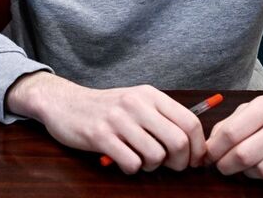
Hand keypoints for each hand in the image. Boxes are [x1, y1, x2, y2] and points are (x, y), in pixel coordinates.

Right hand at [5, 73, 203, 172]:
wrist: (64, 103)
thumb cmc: (106, 108)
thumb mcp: (137, 102)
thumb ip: (164, 118)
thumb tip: (195, 147)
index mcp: (150, 95)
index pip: (190, 122)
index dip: (198, 148)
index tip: (194, 160)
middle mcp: (136, 103)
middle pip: (178, 142)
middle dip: (179, 162)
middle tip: (170, 165)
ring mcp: (117, 119)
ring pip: (156, 156)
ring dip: (152, 166)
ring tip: (141, 160)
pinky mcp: (100, 135)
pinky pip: (131, 163)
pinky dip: (132, 168)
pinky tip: (124, 160)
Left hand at [205, 79, 262, 187]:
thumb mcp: (259, 106)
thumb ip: (232, 122)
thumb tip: (209, 144)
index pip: (231, 133)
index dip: (214, 148)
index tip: (208, 154)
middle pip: (244, 155)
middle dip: (225, 165)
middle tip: (222, 165)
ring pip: (261, 172)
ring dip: (247, 172)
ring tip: (247, 164)